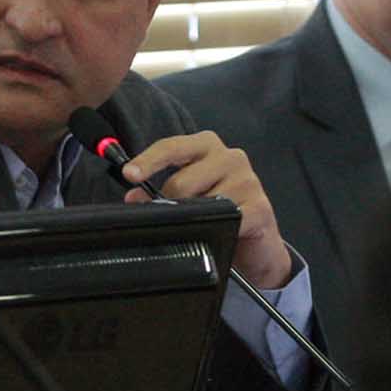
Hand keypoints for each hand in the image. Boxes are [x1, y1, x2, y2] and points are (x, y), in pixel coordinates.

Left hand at [123, 131, 292, 287]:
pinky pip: (226, 220)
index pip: (172, 147)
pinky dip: (217, 231)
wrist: (256, 243)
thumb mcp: (188, 196)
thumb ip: (161, 190)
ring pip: (201, 204)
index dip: (148, 161)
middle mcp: (230, 156)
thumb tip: (133, 198)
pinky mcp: (260, 206)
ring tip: (204, 225)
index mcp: (207, 147)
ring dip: (195, 221)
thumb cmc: (218, 211)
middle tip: (172, 220)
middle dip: (168, 205)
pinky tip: (222, 233)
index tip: (129, 174)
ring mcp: (247, 180)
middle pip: (181, 182)